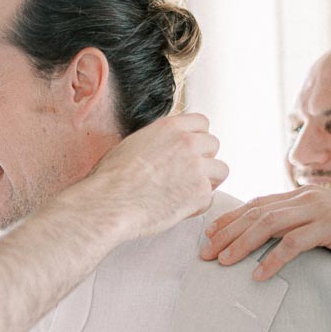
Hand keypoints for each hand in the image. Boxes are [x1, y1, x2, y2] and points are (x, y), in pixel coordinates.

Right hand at [88, 112, 227, 237]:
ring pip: (221, 170)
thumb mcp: (132, 145)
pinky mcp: (201, 193)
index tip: (191, 150)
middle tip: (187, 175)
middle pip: (213, 145)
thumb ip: (157, 142)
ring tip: (187, 192)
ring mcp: (197, 168)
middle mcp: (187, 143)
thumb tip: (161, 149)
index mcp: (170, 128)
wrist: (110, 202)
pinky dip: (197, 206)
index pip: (201, 122)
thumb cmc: (110, 178)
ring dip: (208, 181)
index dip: (197, 138)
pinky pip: (210, 198)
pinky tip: (177, 209)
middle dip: (204, 159)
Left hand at [200, 186, 330, 279]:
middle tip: (206, 252)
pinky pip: (294, 243)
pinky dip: (273, 259)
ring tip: (224, 261)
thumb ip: (295, 223)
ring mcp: (317, 210)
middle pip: (256, 213)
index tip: (209, 233)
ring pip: (269, 224)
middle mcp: (304, 198)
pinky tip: (259, 274)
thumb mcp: (318, 221)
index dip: (230, 218)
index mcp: (299, 195)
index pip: (256, 203)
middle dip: (228, 232)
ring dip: (242, 244)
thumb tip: (263, 237)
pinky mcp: (330, 227)